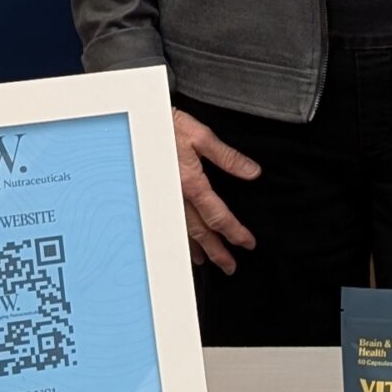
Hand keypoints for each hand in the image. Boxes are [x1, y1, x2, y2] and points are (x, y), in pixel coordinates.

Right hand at [171, 109, 260, 273]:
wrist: (139, 125)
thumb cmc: (169, 127)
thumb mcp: (201, 136)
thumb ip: (227, 157)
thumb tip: (252, 172)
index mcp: (192, 183)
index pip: (218, 216)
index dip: (235, 232)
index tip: (248, 243)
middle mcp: (177, 197)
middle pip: (200, 232)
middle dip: (217, 251)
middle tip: (230, 267)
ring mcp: (164, 199)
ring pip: (182, 232)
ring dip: (197, 249)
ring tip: (209, 262)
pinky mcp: (155, 197)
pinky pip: (168, 224)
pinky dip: (178, 238)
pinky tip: (184, 245)